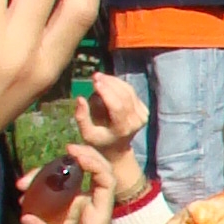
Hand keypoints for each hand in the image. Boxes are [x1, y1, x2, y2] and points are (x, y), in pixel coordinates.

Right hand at [75, 72, 150, 202]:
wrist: (118, 148)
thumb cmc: (100, 141)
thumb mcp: (87, 134)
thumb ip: (81, 117)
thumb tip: (80, 98)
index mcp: (123, 129)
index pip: (117, 106)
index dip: (107, 92)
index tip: (95, 82)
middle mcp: (135, 122)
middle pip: (124, 96)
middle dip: (109, 83)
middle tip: (95, 76)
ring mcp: (142, 116)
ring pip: (129, 91)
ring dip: (114, 81)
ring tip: (100, 77)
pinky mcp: (144, 110)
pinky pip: (131, 92)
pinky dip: (119, 85)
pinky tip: (108, 82)